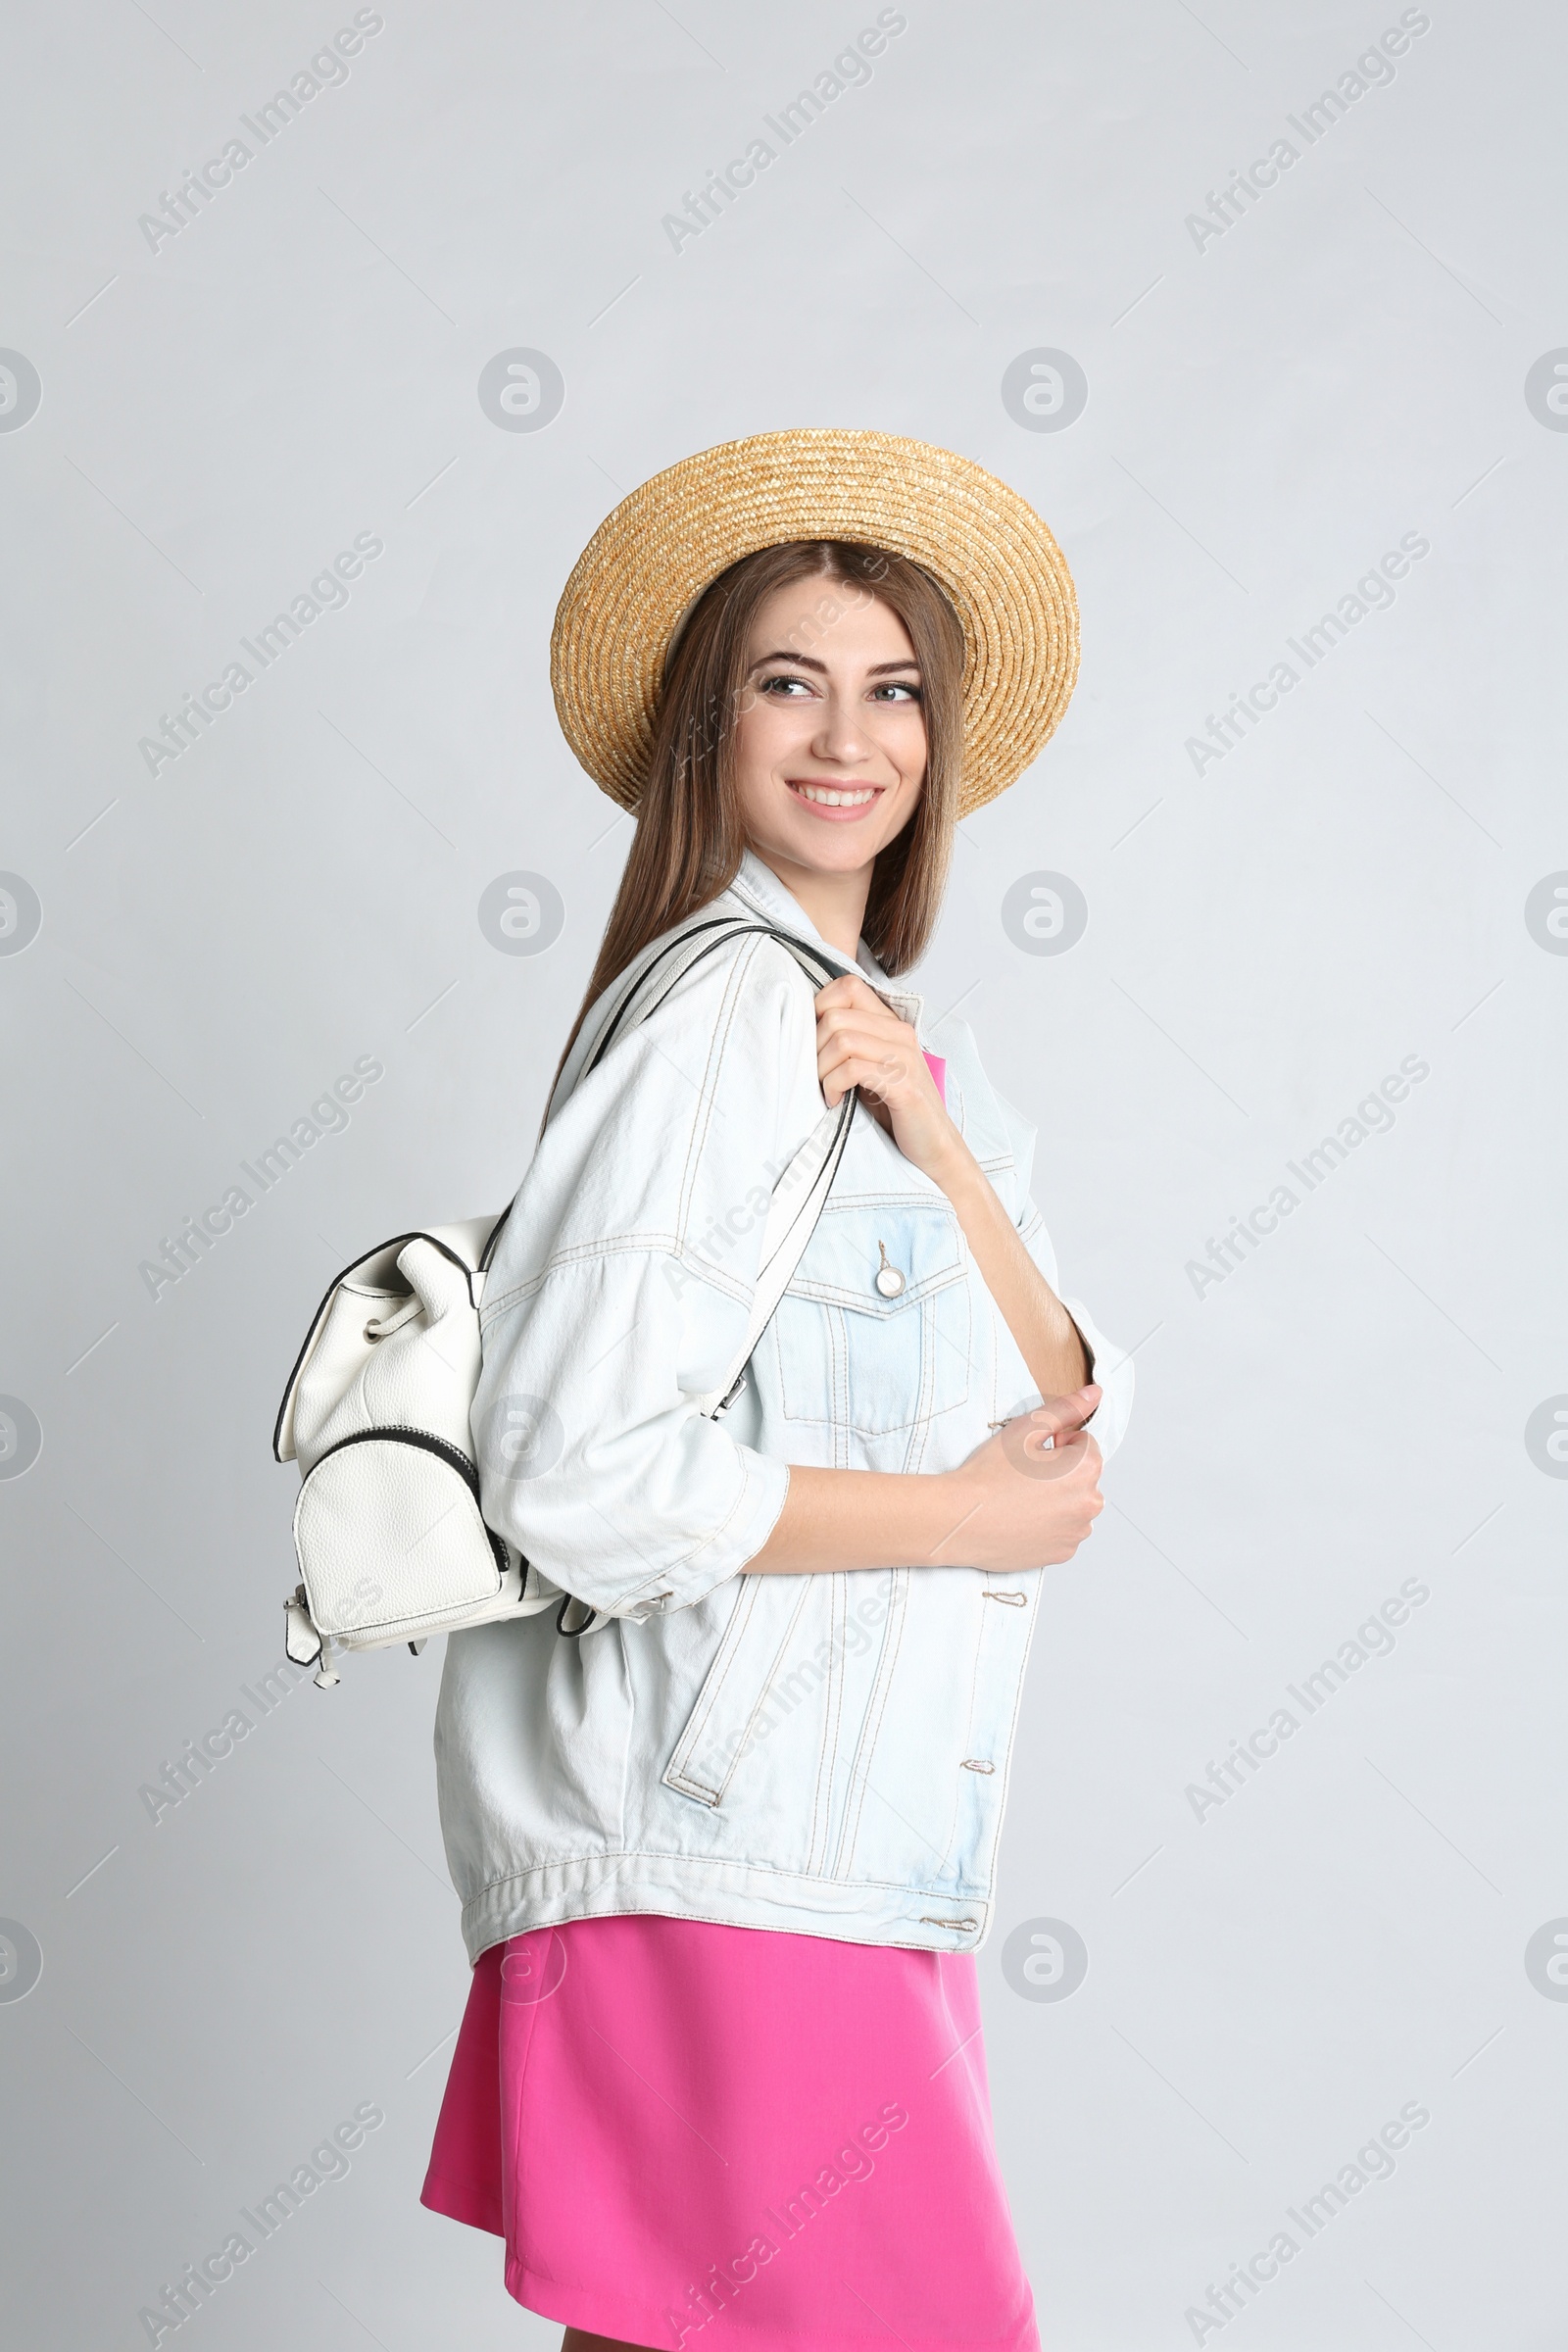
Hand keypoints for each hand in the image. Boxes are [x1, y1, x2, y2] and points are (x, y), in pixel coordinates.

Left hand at [814, 973, 956, 1180]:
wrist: (934, 1145)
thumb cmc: (896, 1108)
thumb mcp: (872, 1066)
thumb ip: (851, 1041)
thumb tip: (804, 1026)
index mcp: (891, 1024)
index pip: (848, 985)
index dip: (819, 1006)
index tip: (814, 1039)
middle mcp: (900, 1034)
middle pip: (836, 1015)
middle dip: (813, 1046)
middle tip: (816, 1073)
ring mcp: (903, 1058)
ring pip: (841, 1040)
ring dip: (821, 1068)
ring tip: (825, 1088)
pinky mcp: (903, 1085)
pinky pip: (853, 1069)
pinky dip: (833, 1085)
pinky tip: (835, 1100)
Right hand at [937, 1385, 1104, 1569]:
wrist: (961, 1520)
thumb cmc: (990, 1474)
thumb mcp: (1027, 1428)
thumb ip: (1066, 1409)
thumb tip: (1095, 1394)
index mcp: (1087, 1468)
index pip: (1084, 1444)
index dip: (1057, 1443)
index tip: (1032, 1454)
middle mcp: (1090, 1503)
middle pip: (1082, 1476)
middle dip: (1061, 1472)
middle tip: (1023, 1476)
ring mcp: (1077, 1532)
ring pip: (1072, 1504)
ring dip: (1056, 1499)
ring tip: (1020, 1499)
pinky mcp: (1062, 1553)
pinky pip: (1062, 1530)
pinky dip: (1048, 1525)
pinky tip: (1021, 1519)